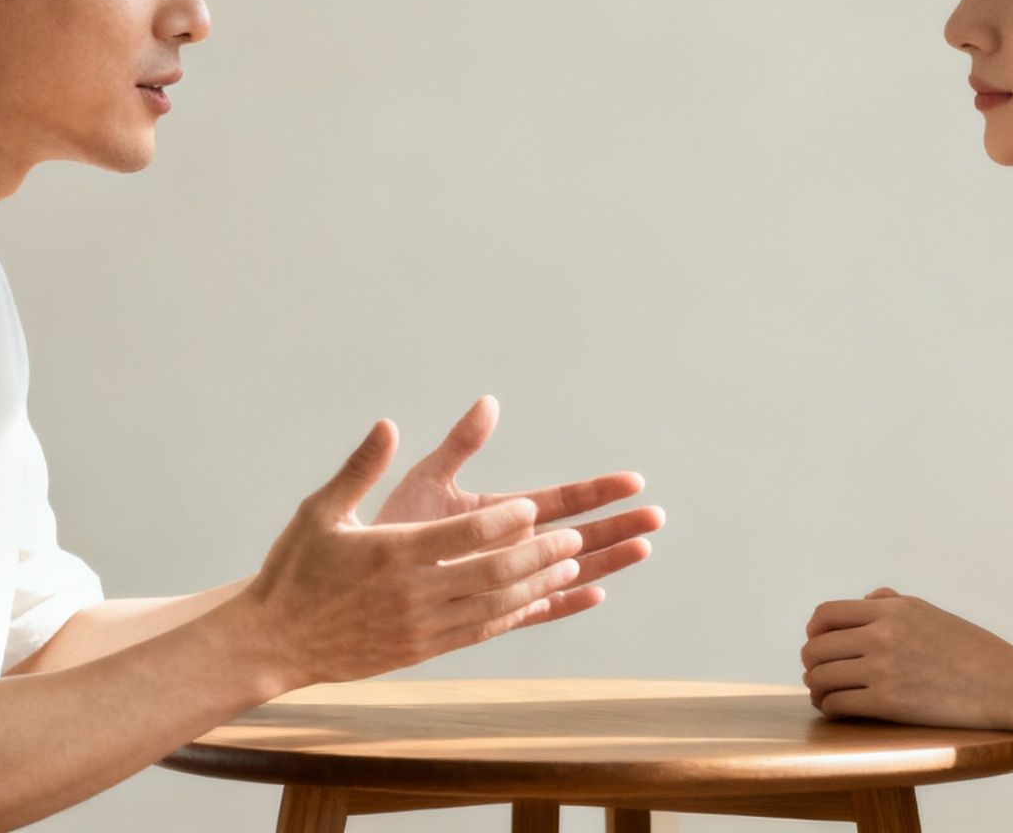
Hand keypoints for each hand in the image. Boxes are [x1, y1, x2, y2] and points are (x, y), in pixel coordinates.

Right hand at [241, 418, 589, 686]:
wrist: (273, 641)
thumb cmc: (295, 569)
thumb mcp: (321, 510)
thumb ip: (360, 468)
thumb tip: (388, 424)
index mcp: (390, 554)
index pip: (463, 536)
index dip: (505, 523)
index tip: (535, 508)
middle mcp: (410, 595)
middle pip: (492, 575)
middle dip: (539, 554)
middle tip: (574, 536)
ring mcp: (418, 628)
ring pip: (494, 608)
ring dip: (537, 585)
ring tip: (571, 563)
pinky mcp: (421, 651)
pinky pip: (481, 632)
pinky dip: (516, 614)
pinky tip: (539, 599)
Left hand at [374, 396, 663, 618]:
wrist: (355, 578)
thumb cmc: (389, 524)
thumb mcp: (427, 478)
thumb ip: (461, 445)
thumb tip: (489, 403)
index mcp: (500, 514)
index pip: (560, 500)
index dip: (596, 491)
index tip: (633, 480)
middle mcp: (509, 546)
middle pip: (575, 535)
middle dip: (616, 526)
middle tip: (657, 517)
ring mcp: (502, 579)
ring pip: (565, 571)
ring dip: (604, 561)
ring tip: (643, 549)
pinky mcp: (489, 610)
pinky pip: (533, 610)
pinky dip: (563, 602)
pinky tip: (594, 593)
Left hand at [800, 588, 1012, 747]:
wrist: (1008, 684)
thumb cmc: (974, 651)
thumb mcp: (931, 613)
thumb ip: (894, 603)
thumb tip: (866, 599)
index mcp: (892, 608)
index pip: (826, 614)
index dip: (814, 632)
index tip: (816, 645)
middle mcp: (882, 633)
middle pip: (817, 647)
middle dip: (812, 663)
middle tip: (818, 675)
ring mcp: (883, 667)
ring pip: (821, 676)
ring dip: (817, 688)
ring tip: (825, 695)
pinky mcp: (888, 702)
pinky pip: (838, 704)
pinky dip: (830, 709)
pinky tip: (838, 711)